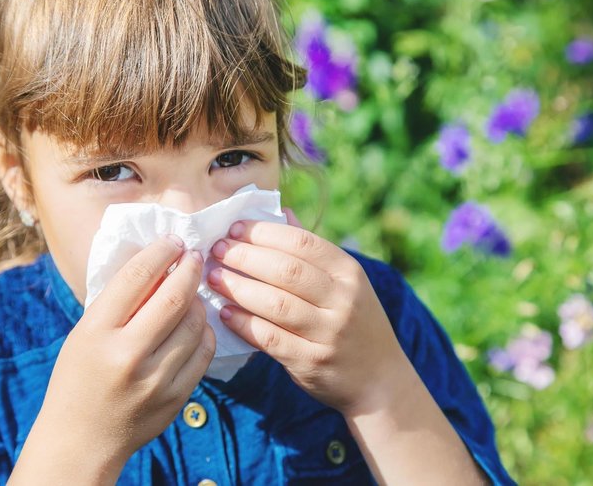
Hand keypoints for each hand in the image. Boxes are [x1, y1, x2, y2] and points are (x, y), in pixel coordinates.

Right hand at [21, 236, 214, 475]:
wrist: (82, 440)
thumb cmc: (79, 377)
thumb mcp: (85, 334)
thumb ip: (119, 302)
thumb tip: (158, 262)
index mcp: (96, 333)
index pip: (136, 278)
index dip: (160, 252)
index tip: (173, 241)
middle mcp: (126, 355)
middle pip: (173, 298)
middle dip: (189, 269)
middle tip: (194, 256)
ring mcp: (154, 380)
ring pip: (194, 323)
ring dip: (198, 300)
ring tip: (192, 292)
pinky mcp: (175, 398)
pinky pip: (203, 352)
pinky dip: (204, 331)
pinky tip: (196, 324)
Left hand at [206, 209, 406, 415]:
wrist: (379, 380)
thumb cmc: (354, 323)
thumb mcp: (345, 283)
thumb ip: (313, 250)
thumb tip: (283, 212)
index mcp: (348, 272)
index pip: (301, 242)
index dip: (263, 233)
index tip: (234, 228)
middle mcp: (342, 299)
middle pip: (285, 270)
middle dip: (244, 257)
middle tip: (216, 250)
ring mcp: (328, 333)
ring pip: (275, 303)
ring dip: (238, 288)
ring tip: (213, 278)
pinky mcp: (311, 362)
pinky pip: (270, 338)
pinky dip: (243, 323)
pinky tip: (224, 313)